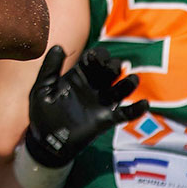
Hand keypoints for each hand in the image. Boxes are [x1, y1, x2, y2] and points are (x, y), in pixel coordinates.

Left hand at [25, 46, 147, 167]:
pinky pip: (125, 114)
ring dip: (128, 84)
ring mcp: (100, 103)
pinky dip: (136, 110)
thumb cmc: (42, 113)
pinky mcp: (105, 119)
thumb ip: (49, 68)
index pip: (93, 60)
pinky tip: (144, 104)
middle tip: (109, 67)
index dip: (97, 55)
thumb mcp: (42, 88)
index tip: (95, 56)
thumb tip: (58, 46)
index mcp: (77, 76)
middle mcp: (92, 87)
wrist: (44, 141)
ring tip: (133, 80)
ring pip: (120, 89)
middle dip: (112, 66)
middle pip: (109, 71)